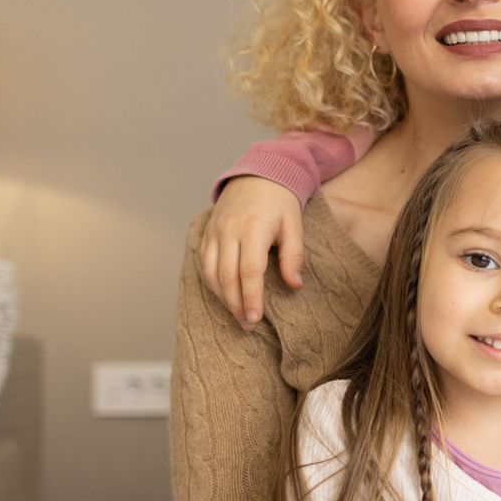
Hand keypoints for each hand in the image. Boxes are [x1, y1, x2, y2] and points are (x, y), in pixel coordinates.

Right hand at [200, 176, 305, 328]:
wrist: (257, 174)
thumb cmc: (280, 202)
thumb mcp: (295, 226)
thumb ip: (294, 257)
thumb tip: (295, 286)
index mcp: (254, 229)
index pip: (249, 271)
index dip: (251, 298)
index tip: (256, 319)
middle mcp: (229, 231)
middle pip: (227, 276)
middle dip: (236, 305)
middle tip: (248, 326)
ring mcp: (214, 232)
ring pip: (211, 272)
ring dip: (223, 298)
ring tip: (238, 316)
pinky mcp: (207, 233)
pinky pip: (205, 263)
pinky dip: (212, 283)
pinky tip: (224, 296)